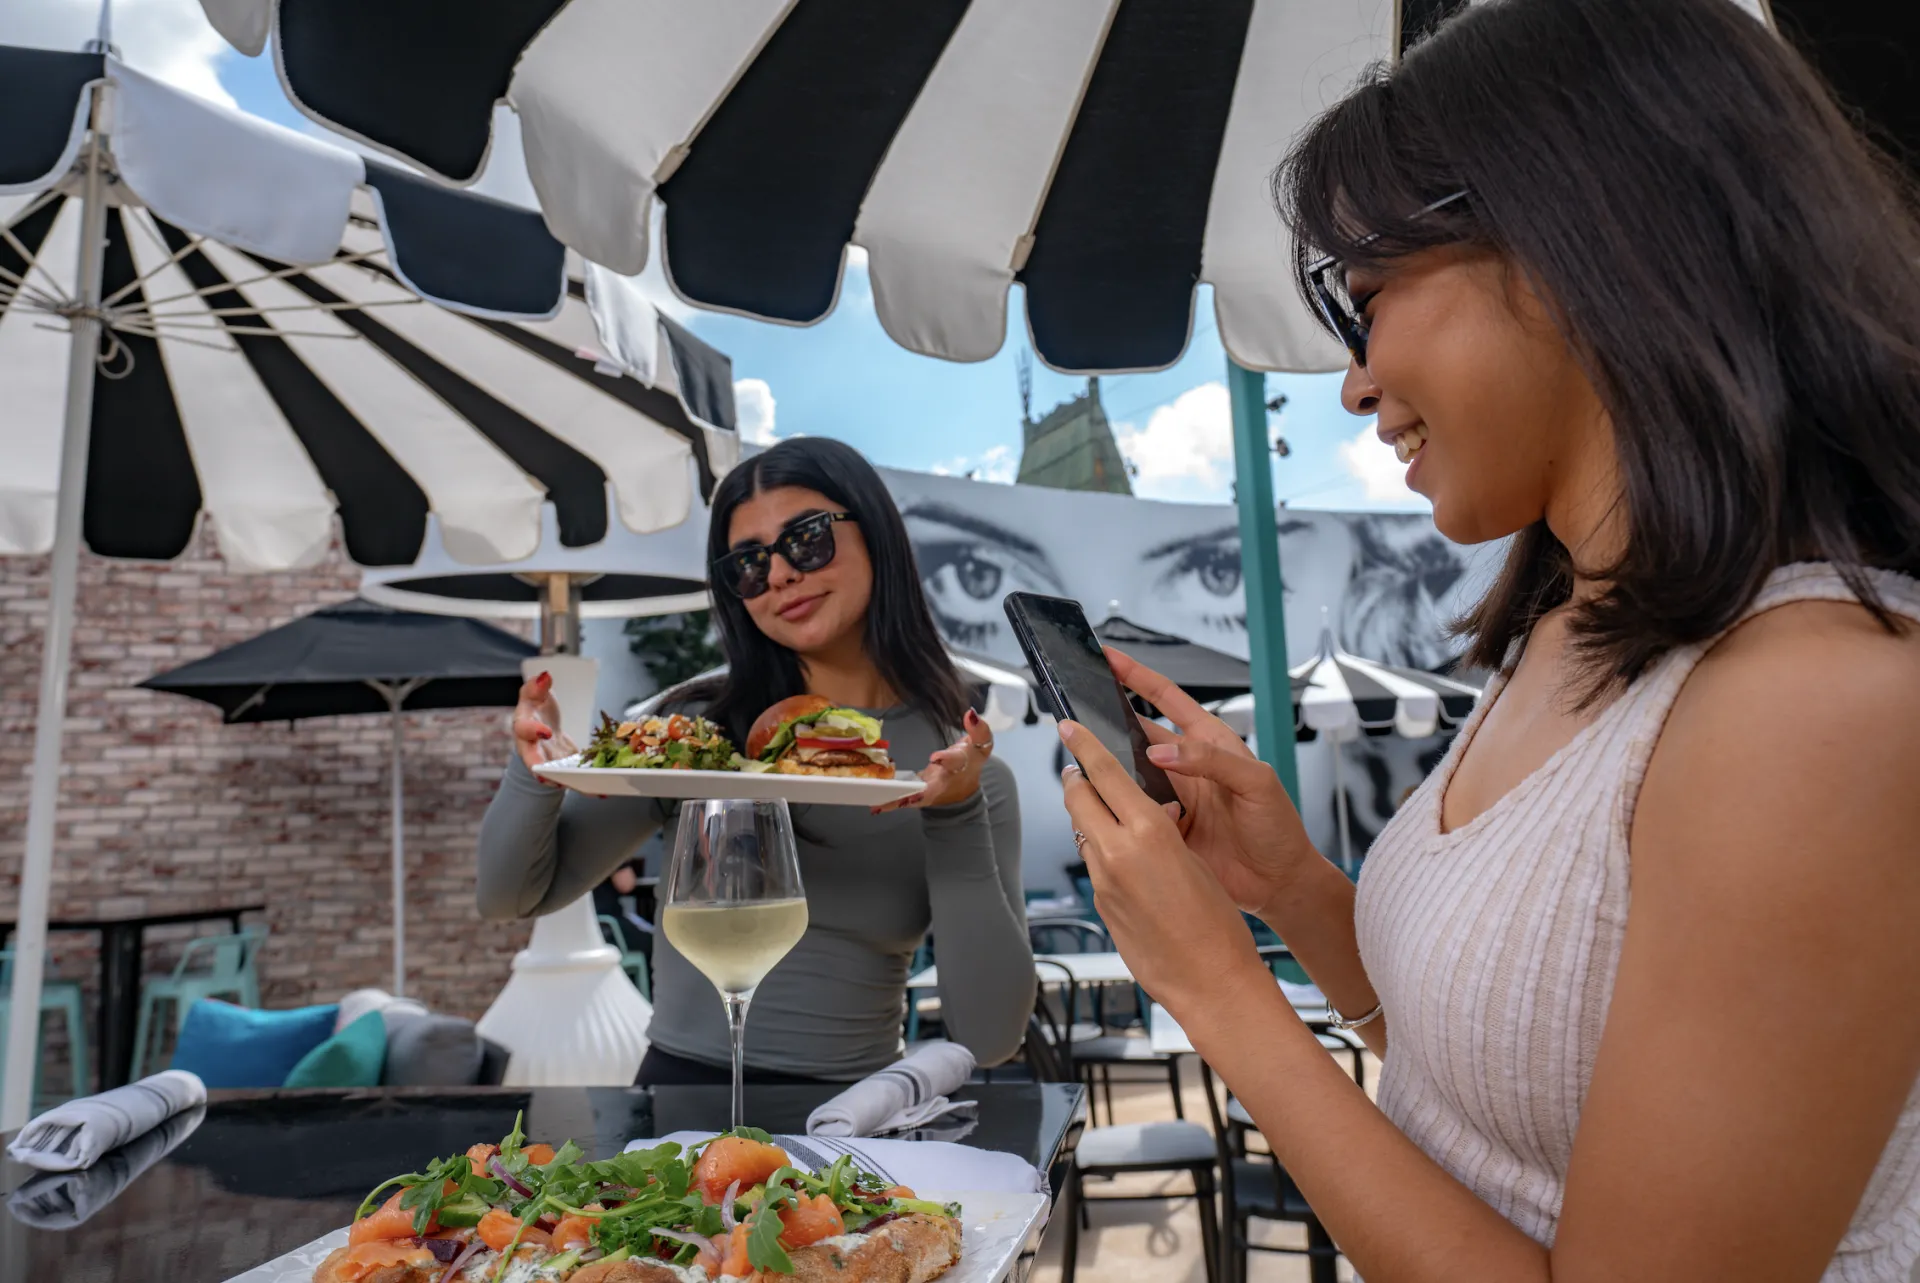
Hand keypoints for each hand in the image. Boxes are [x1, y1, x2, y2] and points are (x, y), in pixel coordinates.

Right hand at [512, 671, 578, 782]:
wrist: (541, 725)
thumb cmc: (536, 707)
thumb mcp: (534, 693)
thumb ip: (537, 686)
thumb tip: (545, 676)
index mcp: (523, 726)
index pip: (524, 729)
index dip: (533, 732)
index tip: (546, 732)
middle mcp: (532, 747)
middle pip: (533, 761)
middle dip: (543, 770)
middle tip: (553, 778)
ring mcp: (547, 760)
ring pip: (554, 774)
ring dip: (568, 782)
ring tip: (586, 786)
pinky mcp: (561, 768)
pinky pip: (571, 778)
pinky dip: (585, 786)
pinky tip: (600, 792)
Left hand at [871, 709, 992, 813]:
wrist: (964, 787)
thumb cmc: (970, 761)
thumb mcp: (981, 745)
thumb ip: (979, 730)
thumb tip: (970, 713)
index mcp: (958, 765)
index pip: (954, 761)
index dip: (947, 759)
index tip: (936, 757)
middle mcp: (941, 782)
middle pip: (930, 789)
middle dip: (915, 793)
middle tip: (898, 794)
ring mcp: (927, 791)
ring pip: (912, 798)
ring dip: (897, 800)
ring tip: (878, 802)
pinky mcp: (917, 795)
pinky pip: (903, 799)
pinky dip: (890, 802)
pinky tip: (874, 805)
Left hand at [1057, 719, 1271, 1010]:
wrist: (1211, 982)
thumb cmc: (1217, 924)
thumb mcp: (1193, 858)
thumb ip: (1161, 831)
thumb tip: (1148, 815)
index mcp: (1147, 833)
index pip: (1103, 773)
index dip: (1084, 744)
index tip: (1068, 724)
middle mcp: (1117, 854)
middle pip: (1078, 799)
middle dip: (1077, 779)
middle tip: (1080, 767)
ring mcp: (1103, 883)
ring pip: (1084, 833)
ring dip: (1091, 818)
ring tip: (1109, 812)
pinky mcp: (1101, 906)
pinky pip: (1095, 865)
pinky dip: (1104, 851)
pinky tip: (1126, 858)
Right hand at [1108, 648, 1317, 918]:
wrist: (1279, 883)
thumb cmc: (1278, 828)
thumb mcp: (1256, 783)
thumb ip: (1211, 761)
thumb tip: (1163, 753)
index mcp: (1210, 743)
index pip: (1167, 699)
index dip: (1138, 677)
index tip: (1109, 659)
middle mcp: (1186, 766)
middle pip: (1138, 734)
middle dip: (1109, 722)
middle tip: (1079, 715)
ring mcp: (1172, 798)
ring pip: (1128, 774)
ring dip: (1109, 768)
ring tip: (1084, 760)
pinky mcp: (1163, 828)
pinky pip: (1131, 811)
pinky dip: (1116, 807)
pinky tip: (1105, 806)